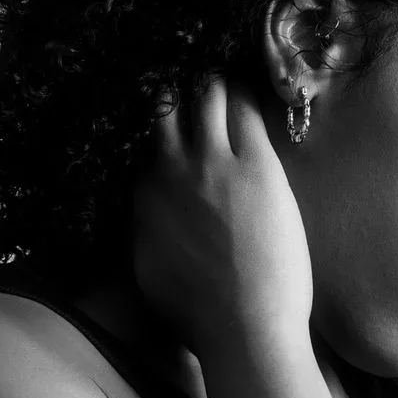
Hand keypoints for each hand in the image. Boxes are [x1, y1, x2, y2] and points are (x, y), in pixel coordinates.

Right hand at [131, 73, 313, 363]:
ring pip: (204, 96)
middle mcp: (169, 172)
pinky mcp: (256, 166)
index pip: (142, 140)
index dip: (154, 119)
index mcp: (142, 197)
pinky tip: (252, 83)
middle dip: (175, 86)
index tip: (160, 105)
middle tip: (189, 70)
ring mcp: (212, 165)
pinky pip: (246, 111)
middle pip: (164, 107)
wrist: (244, 329)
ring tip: (223, 68)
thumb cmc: (200, 317)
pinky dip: (245, 93)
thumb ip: (144, 233)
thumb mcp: (150, 272)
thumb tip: (144, 217)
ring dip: (212, 81)